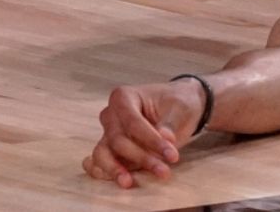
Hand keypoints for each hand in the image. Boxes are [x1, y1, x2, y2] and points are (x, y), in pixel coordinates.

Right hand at [83, 80, 204, 188]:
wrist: (177, 107)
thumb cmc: (177, 104)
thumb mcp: (180, 108)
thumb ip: (170, 123)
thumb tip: (165, 137)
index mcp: (124, 97)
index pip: (133, 123)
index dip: (151, 141)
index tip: (172, 155)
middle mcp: (111, 114)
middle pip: (118, 140)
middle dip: (141, 158)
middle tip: (164, 171)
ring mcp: (108, 133)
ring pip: (103, 153)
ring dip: (116, 169)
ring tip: (129, 183)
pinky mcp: (110, 150)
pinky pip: (99, 162)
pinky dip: (103, 172)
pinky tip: (114, 179)